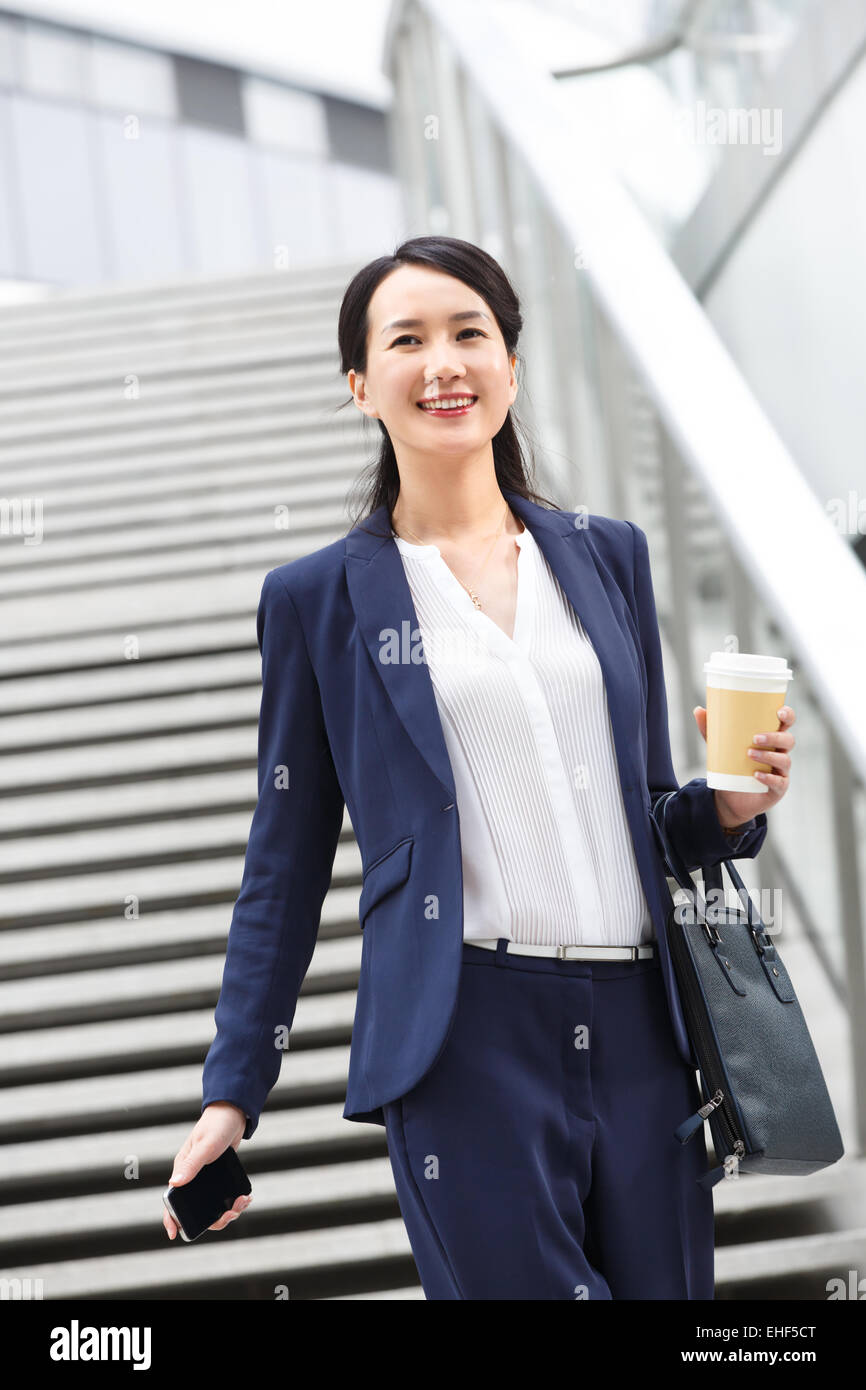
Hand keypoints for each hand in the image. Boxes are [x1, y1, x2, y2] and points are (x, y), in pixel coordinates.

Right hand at [163, 1102, 250, 1239]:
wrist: (234, 1113)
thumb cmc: (216, 1125)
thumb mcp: (205, 1146)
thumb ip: (191, 1165)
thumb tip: (173, 1184)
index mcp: (182, 1170)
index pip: (171, 1200)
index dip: (170, 1219)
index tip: (173, 1234)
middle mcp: (192, 1177)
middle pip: (196, 1210)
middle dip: (214, 1218)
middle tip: (230, 1213)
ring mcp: (206, 1179)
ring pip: (213, 1206)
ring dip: (228, 1211)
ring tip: (242, 1203)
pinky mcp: (220, 1177)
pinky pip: (224, 1197)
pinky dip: (234, 1201)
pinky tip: (245, 1197)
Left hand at [693, 704, 794, 827]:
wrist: (731, 798)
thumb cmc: (731, 767)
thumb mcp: (720, 747)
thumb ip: (710, 729)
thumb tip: (698, 710)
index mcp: (771, 738)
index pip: (786, 723)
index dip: (788, 715)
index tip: (779, 712)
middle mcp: (779, 753)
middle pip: (788, 740)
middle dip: (775, 737)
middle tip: (755, 738)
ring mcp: (781, 771)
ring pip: (784, 760)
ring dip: (768, 756)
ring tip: (749, 754)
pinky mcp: (778, 788)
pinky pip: (779, 782)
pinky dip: (768, 777)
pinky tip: (756, 774)